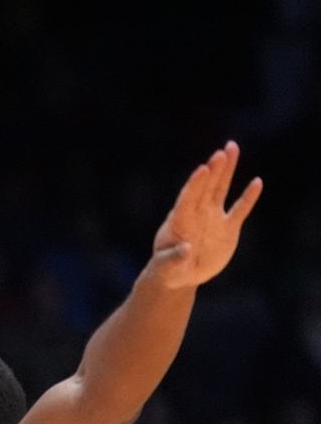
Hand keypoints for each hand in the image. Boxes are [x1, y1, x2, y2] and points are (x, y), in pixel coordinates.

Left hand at [148, 141, 262, 288]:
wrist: (180, 274)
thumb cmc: (167, 269)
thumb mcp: (167, 267)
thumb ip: (174, 258)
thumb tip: (186, 249)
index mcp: (179, 220)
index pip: (187, 198)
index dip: (195, 184)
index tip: (203, 169)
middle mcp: (196, 213)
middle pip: (206, 187)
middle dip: (214, 170)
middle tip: (222, 151)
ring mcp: (212, 218)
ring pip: (221, 190)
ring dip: (226, 171)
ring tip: (231, 149)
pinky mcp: (228, 228)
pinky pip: (240, 209)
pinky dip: (248, 197)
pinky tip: (256, 182)